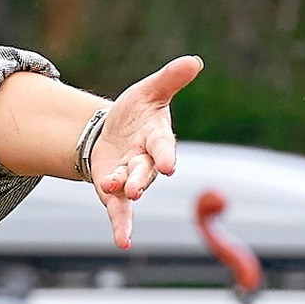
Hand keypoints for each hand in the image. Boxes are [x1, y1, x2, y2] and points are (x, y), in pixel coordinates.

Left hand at [88, 55, 203, 249]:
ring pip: (130, 188)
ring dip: (126, 193)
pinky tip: (123, 242)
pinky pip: (119, 211)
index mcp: (156, 137)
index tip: (168, 164)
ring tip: (123, 194)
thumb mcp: (147, 92)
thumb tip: (194, 61)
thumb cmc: (135, 112)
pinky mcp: (114, 192)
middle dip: (141, 178)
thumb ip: (169, 80)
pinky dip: (122, 226)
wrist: (111, 133)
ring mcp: (130, 178)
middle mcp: (146, 161)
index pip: (162, 146)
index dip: (165, 155)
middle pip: (145, 171)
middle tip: (136, 186)